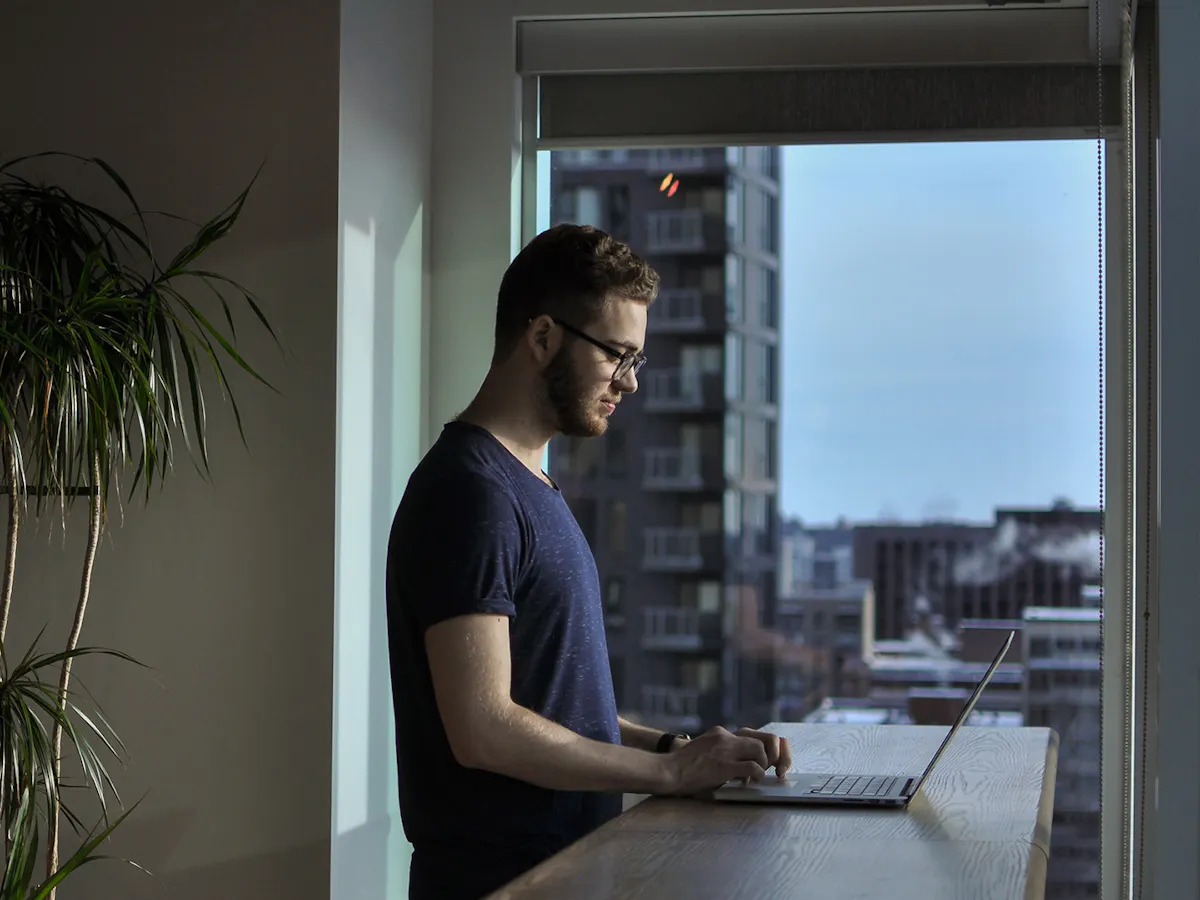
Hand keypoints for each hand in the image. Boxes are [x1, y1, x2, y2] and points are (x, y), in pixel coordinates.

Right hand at [659, 726, 787, 795]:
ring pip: (760, 751)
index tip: (772, 759)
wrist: (668, 771)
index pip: (754, 733)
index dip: (768, 746)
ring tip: (757, 777)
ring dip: (764, 765)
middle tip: (773, 770)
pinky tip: (750, 782)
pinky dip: (757, 775)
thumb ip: (723, 751)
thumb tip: (745, 765)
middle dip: (774, 755)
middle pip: (764, 739)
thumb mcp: (705, 750)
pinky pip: (752, 768)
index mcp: (721, 733)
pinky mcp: (723, 766)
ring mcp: (724, 750)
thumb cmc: (684, 767)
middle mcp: (725, 737)